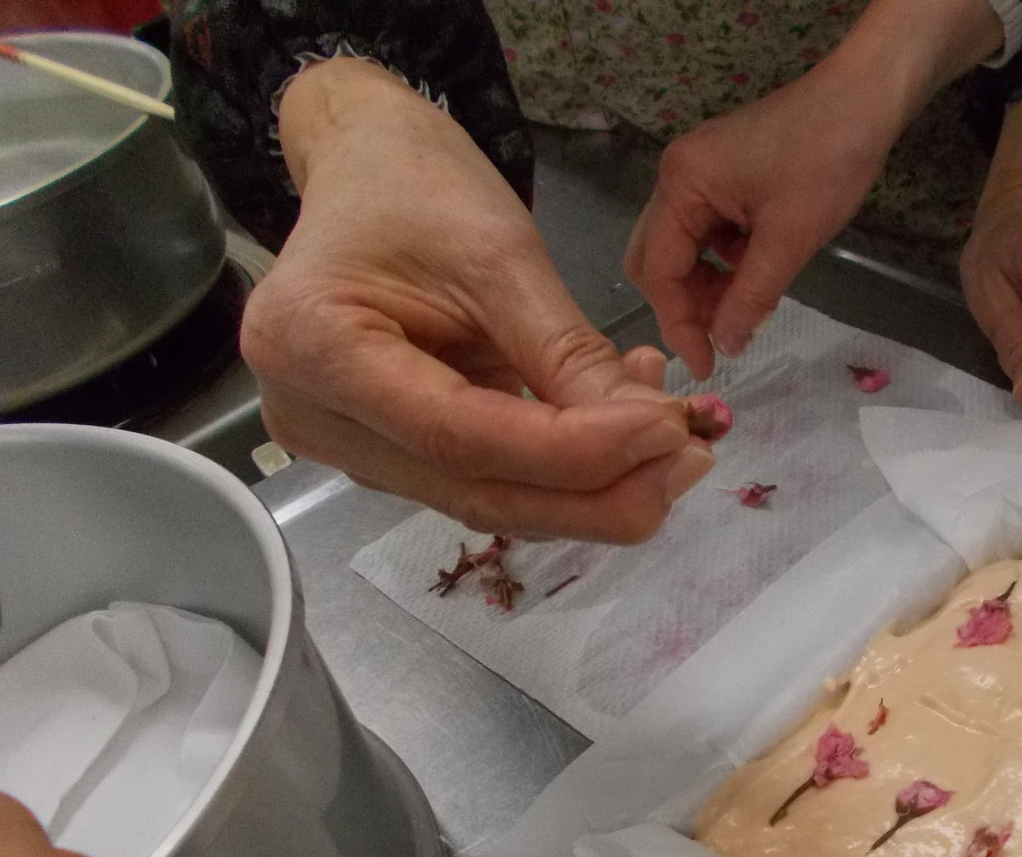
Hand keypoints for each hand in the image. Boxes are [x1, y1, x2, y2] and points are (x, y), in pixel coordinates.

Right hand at [250, 59, 712, 542]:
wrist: (368, 171)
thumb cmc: (417, 188)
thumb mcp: (500, 254)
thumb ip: (568, 354)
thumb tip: (655, 437)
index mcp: (313, 348)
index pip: (461, 437)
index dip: (575, 454)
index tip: (668, 433)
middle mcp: (311, 417)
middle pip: (475, 491)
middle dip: (597, 493)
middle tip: (689, 461)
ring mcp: (350, 447)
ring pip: (490, 499)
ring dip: (594, 487)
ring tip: (674, 440)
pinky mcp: (393, 455)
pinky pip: (489, 479)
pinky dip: (567, 468)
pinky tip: (627, 426)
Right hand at [628, 0, 1003, 376]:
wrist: (864, 100)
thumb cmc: (827, 161)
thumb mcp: (789, 240)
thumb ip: (750, 297)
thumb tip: (726, 345)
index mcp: (681, 184)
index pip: (658, 269)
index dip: (679, 324)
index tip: (707, 365)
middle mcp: (678, 176)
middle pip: (658, 258)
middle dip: (685, 305)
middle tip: (722, 342)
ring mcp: (700, 173)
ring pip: (684, 249)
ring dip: (708, 287)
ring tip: (746, 314)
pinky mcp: (725, 175)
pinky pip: (709, 232)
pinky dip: (725, 263)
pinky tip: (757, 278)